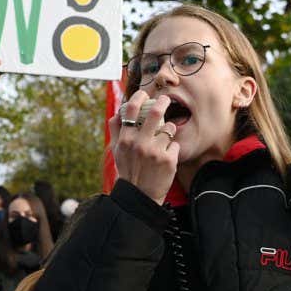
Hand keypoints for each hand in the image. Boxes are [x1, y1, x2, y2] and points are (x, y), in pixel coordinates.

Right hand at [110, 90, 177, 204]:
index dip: (139, 97)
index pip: (131, 110)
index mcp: (126, 139)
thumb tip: (117, 112)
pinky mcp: (169, 160)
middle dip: (163, 102)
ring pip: (169, 128)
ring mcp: (155, 151)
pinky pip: (175, 144)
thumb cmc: (128, 170)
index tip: (145, 94)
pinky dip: (172, 149)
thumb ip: (115, 130)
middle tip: (166, 99)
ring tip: (163, 140)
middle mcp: (140, 143)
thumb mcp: (116, 151)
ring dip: (168, 131)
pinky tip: (166, 157)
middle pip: (155, 112)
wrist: (140, 195)